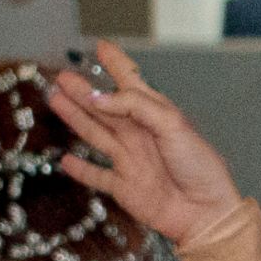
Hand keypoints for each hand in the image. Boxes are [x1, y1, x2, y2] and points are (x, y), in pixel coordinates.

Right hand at [41, 41, 251, 249]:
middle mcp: (139, 135)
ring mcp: (130, 161)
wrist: (205, 213)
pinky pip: (97, 176)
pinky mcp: (123, 187)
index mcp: (156, 116)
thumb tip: (98, 98)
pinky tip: (65, 160)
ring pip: (95, 134)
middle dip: (83, 91)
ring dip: (75, 118)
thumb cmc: (199, 167)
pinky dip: (81, 169)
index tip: (102, 46)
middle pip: (105, 108)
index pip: (132, 84)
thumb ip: (134, 106)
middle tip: (61, 76)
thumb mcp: (172, 125)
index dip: (116, 64)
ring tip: (56, 100)